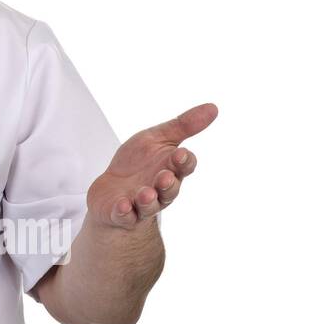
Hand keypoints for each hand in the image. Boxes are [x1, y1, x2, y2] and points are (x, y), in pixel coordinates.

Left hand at [87, 102, 217, 229]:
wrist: (110, 190)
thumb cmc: (136, 164)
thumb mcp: (156, 139)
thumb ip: (182, 126)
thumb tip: (213, 107)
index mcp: (170, 169)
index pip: (184, 166)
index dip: (184, 162)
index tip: (180, 154)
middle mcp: (159, 189)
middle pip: (169, 189)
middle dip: (168, 183)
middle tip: (165, 176)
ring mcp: (140, 203)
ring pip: (150, 205)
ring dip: (148, 200)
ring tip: (145, 193)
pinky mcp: (121, 213)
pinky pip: (124, 215)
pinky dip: (123, 211)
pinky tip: (122, 206)